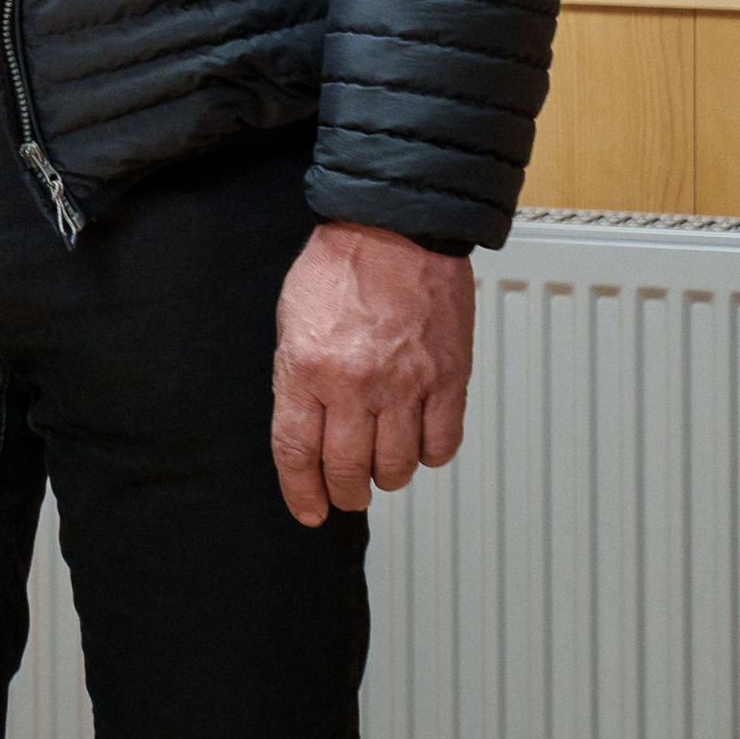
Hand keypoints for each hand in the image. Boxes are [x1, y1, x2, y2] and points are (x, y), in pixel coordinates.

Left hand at [272, 220, 473, 526]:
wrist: (395, 228)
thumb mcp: (290, 319)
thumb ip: (297, 377)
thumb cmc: (339, 266)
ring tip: (379, 467)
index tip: (307, 510)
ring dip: (386, 476)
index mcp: (307, 368)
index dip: (301, 491)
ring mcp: (407, 385)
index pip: (298, 451)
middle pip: (348, 470)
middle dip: (343, 493)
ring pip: (397, 466)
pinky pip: (442, 444)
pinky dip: (429, 454)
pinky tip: (418, 445)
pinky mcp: (448, 380)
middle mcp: (356, 384)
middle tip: (344, 496)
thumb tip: (305, 429)